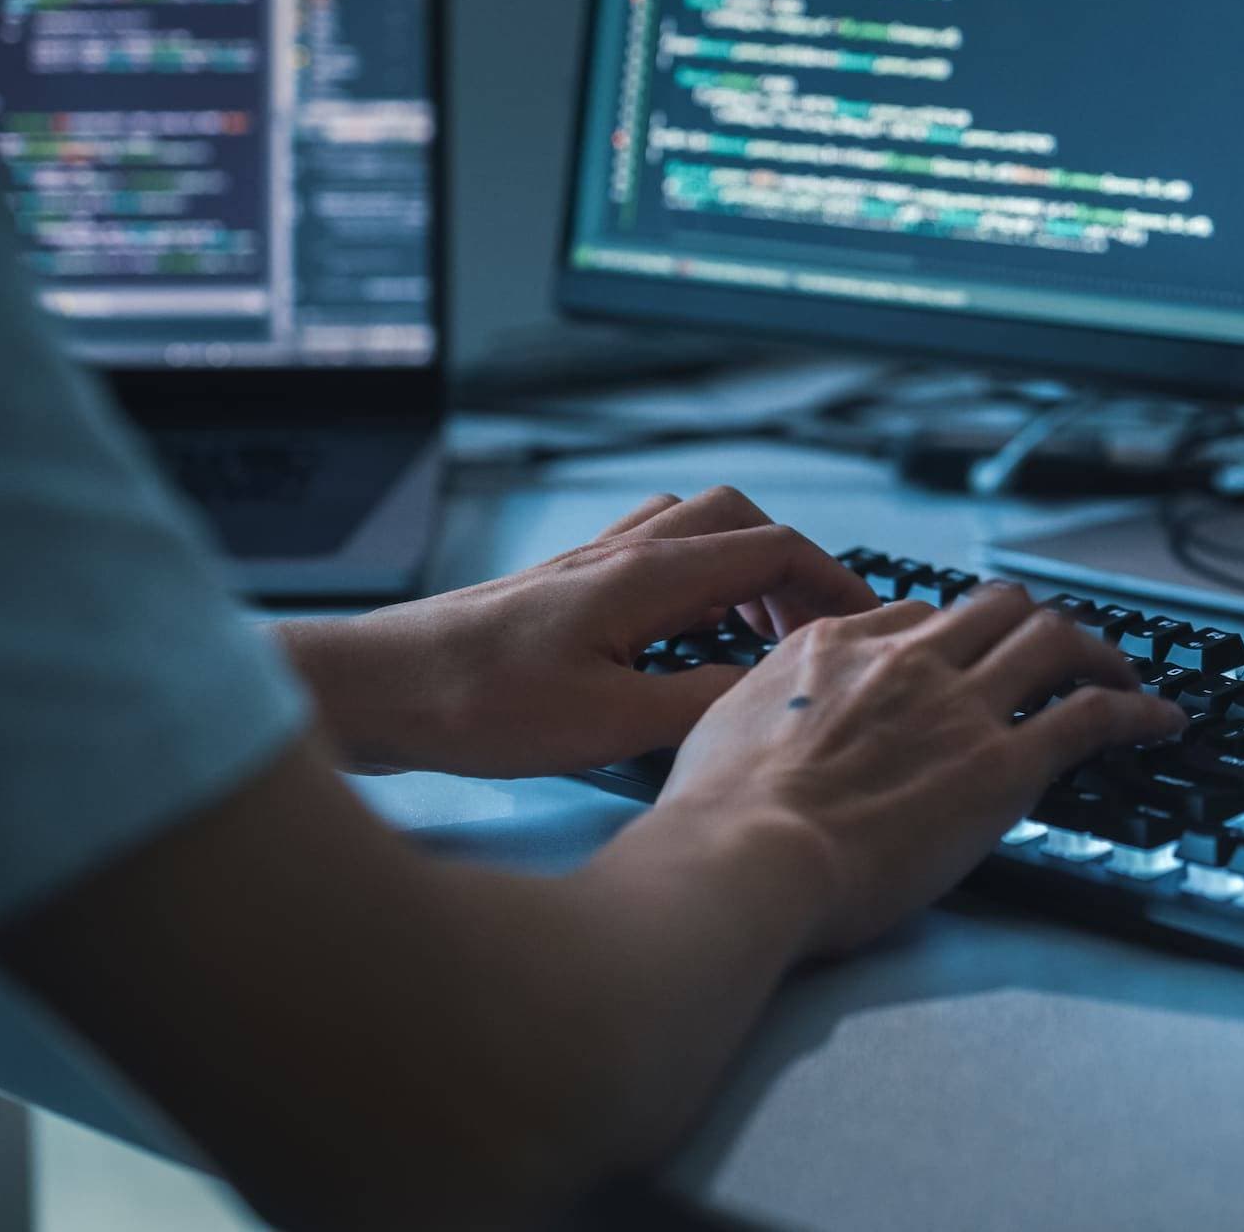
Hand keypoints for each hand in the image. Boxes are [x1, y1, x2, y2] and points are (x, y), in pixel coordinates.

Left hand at [278, 488, 878, 777]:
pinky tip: (677, 633)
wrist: (377, 688)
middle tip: (809, 630)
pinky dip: (690, 575)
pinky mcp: (559, 584)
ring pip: (692, 526)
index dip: (834, 582)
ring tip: (753, 630)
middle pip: (739, 518)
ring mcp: (587, 561)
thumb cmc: (476, 705)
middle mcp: (621, 551)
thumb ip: (701, 702)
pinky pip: (649, 549)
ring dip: (739, 563)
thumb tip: (771, 691)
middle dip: (792, 565)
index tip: (866, 624)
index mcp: (646, 575)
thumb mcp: (609, 724)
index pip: (774, 548)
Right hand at [658, 584, 1185, 956]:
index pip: (915, 616)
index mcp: (832, 648)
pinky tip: (1163, 721)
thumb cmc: (716, 822)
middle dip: (1033, 621)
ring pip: (1052, 640)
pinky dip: (1139, 709)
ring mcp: (959, 707)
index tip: (968, 657)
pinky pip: (1093, 715)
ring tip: (1122, 674)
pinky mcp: (1003, 764)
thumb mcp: (720, 732)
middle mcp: (905, 661)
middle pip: (995, 609)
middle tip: (1059, 649)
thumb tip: (776, 727)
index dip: (952, 634)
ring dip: (1097, 651)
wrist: (743, 859)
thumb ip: (767, 712)